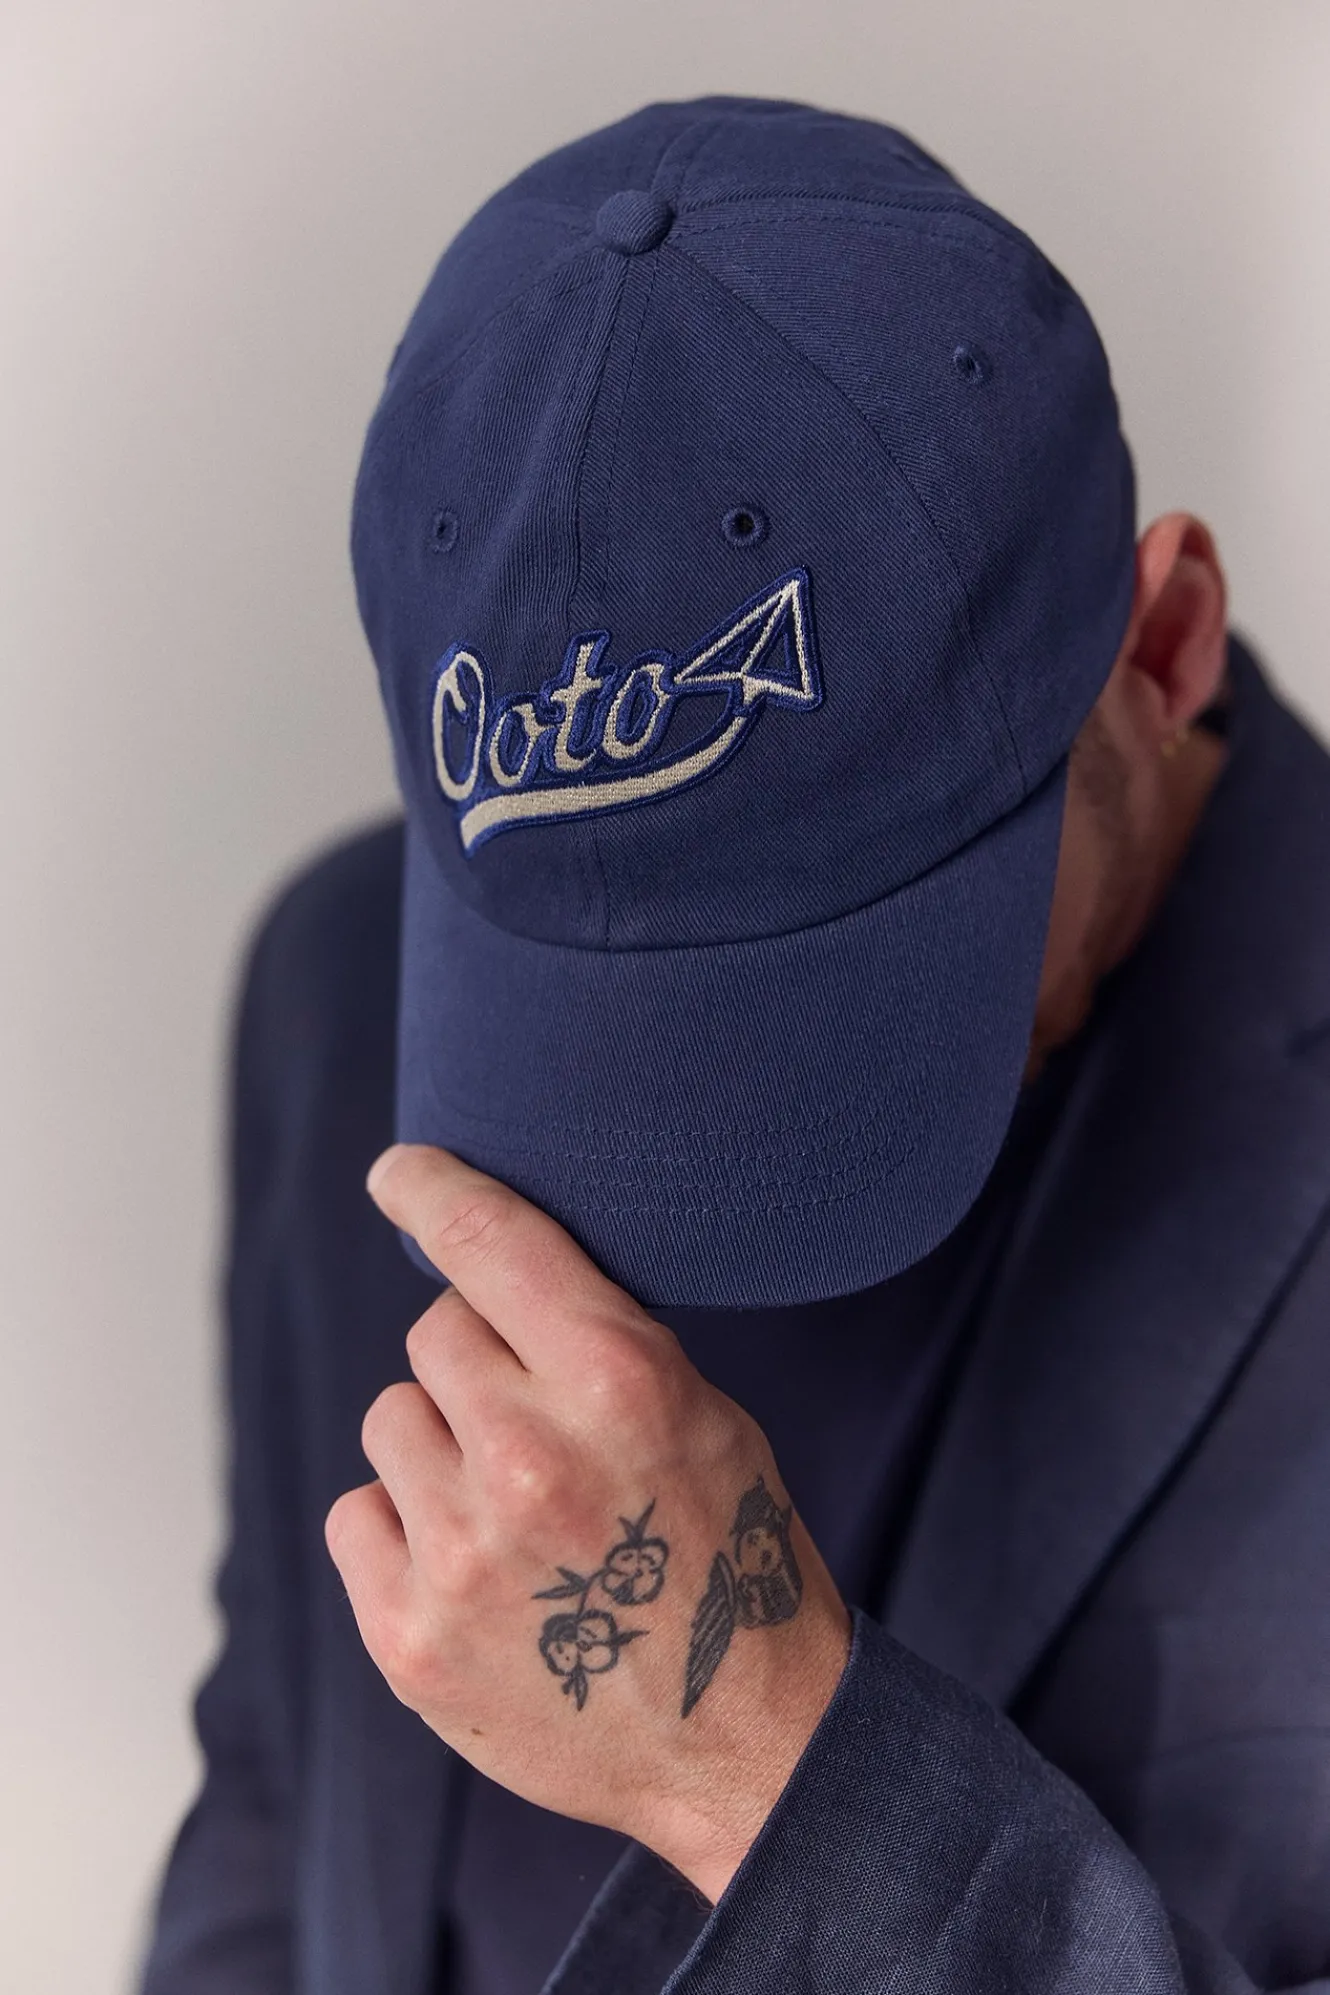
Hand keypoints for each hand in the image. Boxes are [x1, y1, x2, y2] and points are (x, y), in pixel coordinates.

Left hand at [324, 1144, 851, 1902]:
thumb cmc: (730, 1557)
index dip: (432, 1188)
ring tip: (513, 1510)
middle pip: (434, 1331)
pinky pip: (357, 1513)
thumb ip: (596, 1340)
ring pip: (391, 1419)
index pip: (489, 1241)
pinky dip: (402, 1528)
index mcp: (616, 1383)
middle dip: (479, 1362)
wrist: (745, 1744)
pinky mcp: (410, 1637)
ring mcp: (463, 1553)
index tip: (400, 1171)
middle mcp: (529, 1457)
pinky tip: (475, 1566)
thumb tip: (486, 1271)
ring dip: (440, 1447)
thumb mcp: (704, 1415)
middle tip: (538, 1428)